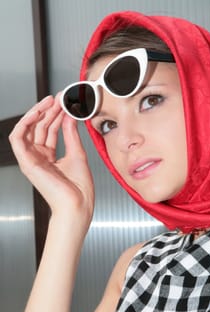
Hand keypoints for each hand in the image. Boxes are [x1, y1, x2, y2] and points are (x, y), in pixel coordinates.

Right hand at [9, 94, 93, 224]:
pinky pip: (18, 138)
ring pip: (27, 130)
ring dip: (37, 113)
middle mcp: (38, 157)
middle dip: (48, 111)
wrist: (78, 204)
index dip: (55, 115)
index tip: (65, 102)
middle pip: (39, 128)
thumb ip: (71, 134)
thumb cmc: (79, 188)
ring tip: (50, 102)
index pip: (49, 130)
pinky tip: (38, 112)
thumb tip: (70, 116)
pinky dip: (26, 123)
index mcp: (49, 157)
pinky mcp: (27, 162)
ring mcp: (31, 160)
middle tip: (59, 98)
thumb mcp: (77, 153)